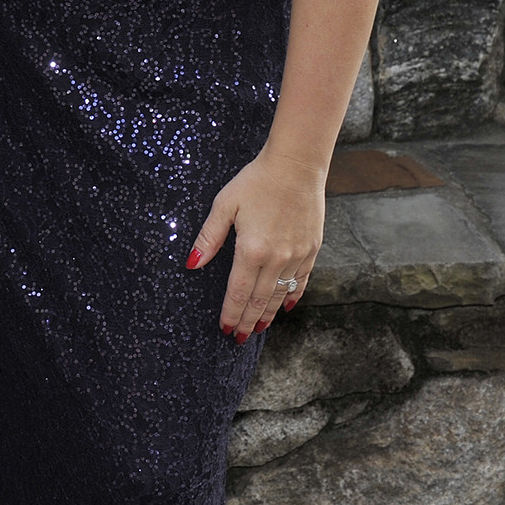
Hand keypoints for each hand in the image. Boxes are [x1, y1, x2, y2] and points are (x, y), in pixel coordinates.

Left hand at [187, 147, 325, 340]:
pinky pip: (301, 281)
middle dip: (247, 321)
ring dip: (269, 314)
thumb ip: (209, 238)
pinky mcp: (311, 249)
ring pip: (281, 294)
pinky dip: (292, 297)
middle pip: (260, 299)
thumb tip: (192, 264)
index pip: (238, 292)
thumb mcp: (225, 205)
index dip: (231, 312)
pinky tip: (286, 307)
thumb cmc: (256, 181)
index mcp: (251, 249)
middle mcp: (276, 258)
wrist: (296, 166)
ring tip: (258, 329)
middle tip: (238, 338)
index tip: (224, 328)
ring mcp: (297, 255)